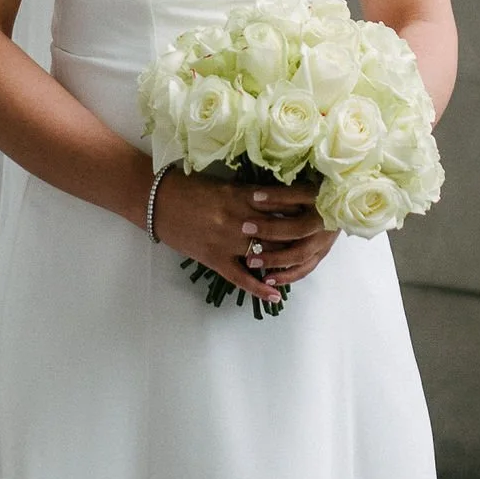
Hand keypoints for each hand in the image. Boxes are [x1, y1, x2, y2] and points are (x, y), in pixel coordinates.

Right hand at [150, 170, 338, 304]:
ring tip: (304, 267)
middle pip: (281, 231)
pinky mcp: (214, 258)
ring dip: (286, 263)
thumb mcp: (224, 183)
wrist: (156, 199)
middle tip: (323, 240)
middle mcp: (239, 219)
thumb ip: (251, 192)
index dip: (306, 206)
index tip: (323, 208)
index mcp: (243, 195)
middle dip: (302, 236)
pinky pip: (240, 277)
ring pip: (265, 256)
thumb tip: (279, 198)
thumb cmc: (189, 185)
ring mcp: (227, 241)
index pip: (284, 202)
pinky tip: (275, 294)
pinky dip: (258, 288)